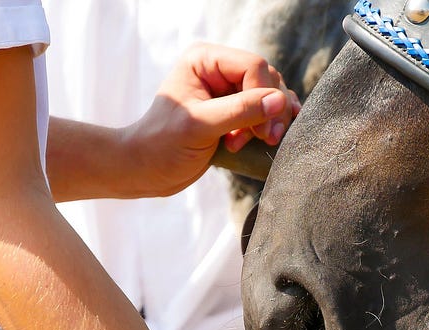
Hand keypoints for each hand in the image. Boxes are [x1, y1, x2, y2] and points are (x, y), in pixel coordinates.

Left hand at [123, 42, 300, 196]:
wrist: (148, 170)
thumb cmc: (164, 145)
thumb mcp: (201, 126)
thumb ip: (240, 111)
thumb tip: (280, 101)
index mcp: (204, 60)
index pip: (253, 66)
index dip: (264, 96)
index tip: (260, 132)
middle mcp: (219, 69)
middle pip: (268, 79)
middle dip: (270, 111)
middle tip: (264, 139)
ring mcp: (229, 89)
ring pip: (272, 95)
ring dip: (272, 121)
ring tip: (259, 142)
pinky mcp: (236, 110)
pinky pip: (268, 110)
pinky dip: (272, 124)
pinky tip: (265, 140)